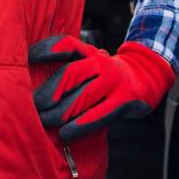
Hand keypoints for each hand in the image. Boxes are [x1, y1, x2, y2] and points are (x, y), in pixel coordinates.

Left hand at [29, 35, 174, 141]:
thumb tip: (38, 87)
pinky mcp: (122, 101)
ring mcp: (112, 82)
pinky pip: (98, 115)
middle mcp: (101, 64)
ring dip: (59, 112)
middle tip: (32, 105)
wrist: (148, 75)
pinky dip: (79, 125)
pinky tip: (66, 133)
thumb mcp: (94, 62)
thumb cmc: (111, 74)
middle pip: (69, 75)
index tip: (29, 57)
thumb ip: (73, 68)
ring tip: (43, 121)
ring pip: (81, 98)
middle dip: (48, 92)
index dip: (47, 50)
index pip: (67, 45)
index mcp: (90, 53)